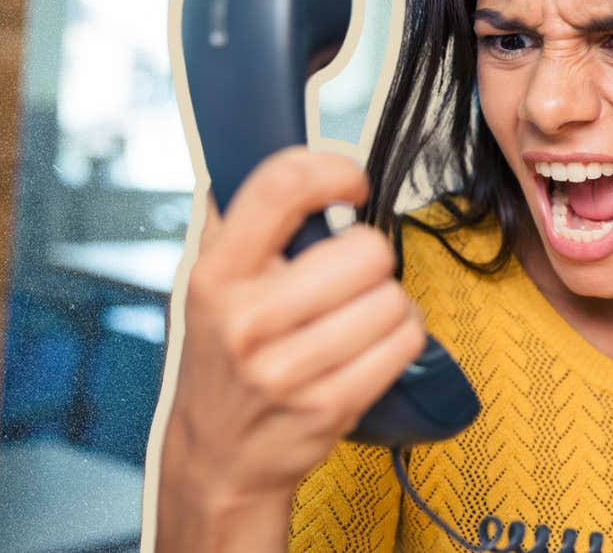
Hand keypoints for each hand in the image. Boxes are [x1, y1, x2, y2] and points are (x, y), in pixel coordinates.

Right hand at [155, 146, 425, 549]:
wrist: (218, 459)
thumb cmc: (223, 360)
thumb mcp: (208, 286)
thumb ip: (238, 222)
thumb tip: (276, 152)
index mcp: (216, 276)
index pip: (278, 189)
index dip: (330, 168)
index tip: (349, 180)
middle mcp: (248, 320)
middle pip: (365, 249)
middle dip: (370, 257)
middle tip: (348, 277)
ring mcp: (289, 369)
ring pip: (393, 297)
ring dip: (390, 302)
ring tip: (357, 316)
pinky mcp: (330, 406)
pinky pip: (405, 342)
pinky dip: (402, 337)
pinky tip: (371, 345)